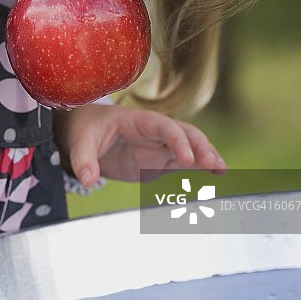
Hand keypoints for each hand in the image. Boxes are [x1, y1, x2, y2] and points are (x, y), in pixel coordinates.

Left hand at [53, 104, 225, 188]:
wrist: (83, 133)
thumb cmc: (83, 130)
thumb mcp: (79, 141)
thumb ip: (84, 159)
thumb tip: (87, 179)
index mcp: (138, 120)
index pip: (164, 126)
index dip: (177, 140)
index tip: (186, 158)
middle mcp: (153, 132)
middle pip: (184, 134)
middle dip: (200, 147)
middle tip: (214, 165)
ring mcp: (158, 146)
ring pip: (189, 147)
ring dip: (205, 156)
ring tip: (221, 170)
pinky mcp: (157, 161)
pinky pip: (182, 163)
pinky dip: (199, 168)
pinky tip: (214, 176)